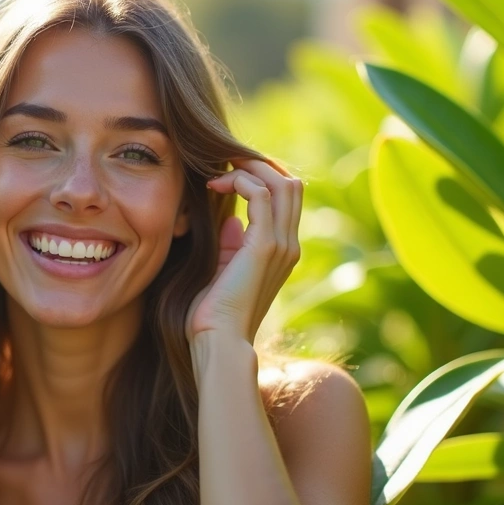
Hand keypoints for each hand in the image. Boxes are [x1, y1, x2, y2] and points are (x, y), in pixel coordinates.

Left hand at [186, 157, 301, 343]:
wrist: (218, 340)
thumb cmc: (213, 313)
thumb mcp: (224, 270)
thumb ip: (232, 244)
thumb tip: (231, 220)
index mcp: (283, 251)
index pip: (286, 198)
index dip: (261, 177)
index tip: (227, 175)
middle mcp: (289, 245)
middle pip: (290, 183)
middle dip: (257, 165)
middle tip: (224, 163)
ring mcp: (281, 245)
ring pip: (281, 183)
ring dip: (249, 169)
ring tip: (219, 172)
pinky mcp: (264, 246)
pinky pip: (261, 195)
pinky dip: (240, 181)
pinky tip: (216, 186)